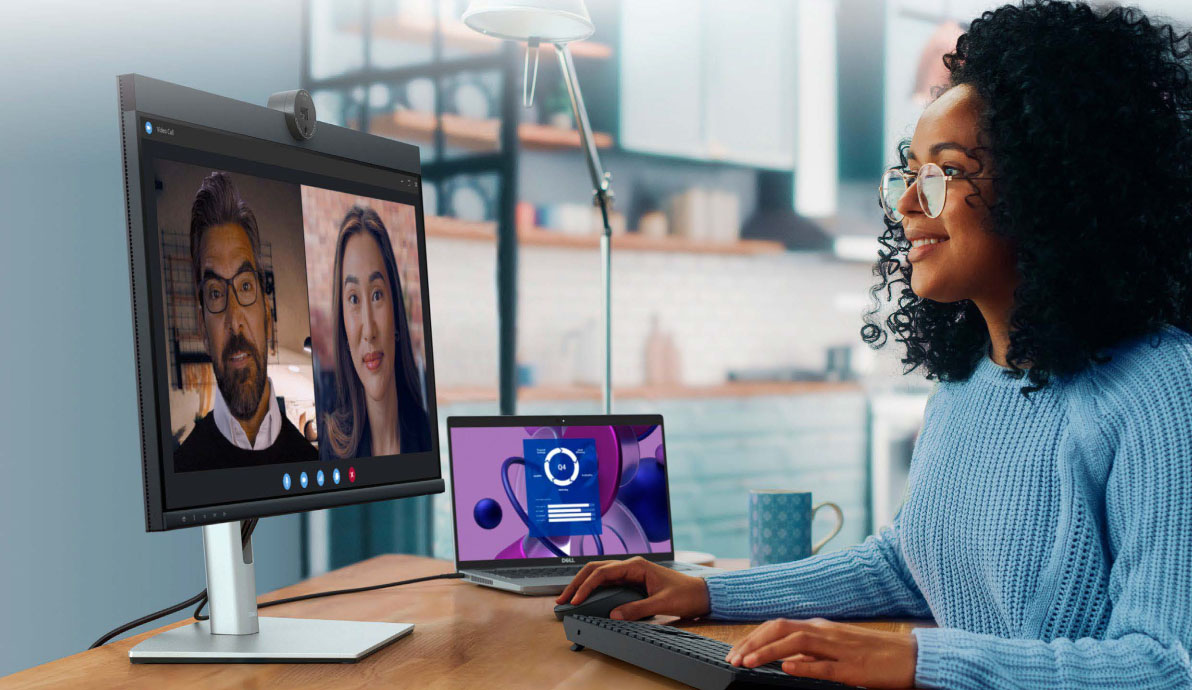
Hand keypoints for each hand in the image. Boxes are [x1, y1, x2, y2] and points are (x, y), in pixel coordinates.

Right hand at [555, 556, 710, 619]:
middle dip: (577, 583)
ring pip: (599, 575)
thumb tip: (614, 615)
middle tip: (563, 599)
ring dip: (583, 585)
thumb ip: (637, 609)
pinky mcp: (632, 582)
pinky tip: (586, 598)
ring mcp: (630, 574)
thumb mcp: (661, 603)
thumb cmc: (685, 594)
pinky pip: (608, 583)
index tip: (576, 599)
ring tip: (569, 599)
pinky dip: (594, 590)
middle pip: (596, 570)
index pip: (603, 572)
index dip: (586, 586)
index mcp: (636, 566)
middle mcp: (630, 566)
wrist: (700, 593)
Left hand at [726, 617, 916, 688]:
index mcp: (821, 628)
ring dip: (768, 652)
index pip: (778, 626)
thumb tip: (785, 658)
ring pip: (796, 643)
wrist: (912, 656)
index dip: (754, 637)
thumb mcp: (837, 648)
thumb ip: (812, 651)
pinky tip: (787, 668)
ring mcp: (839, 649)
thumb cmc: (874, 653)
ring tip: (748, 663)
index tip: (736, 651)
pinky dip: (804, 666)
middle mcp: (826, 633)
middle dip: (753, 642)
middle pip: (780, 629)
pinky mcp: (854, 667)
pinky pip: (825, 665)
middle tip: (733, 658)